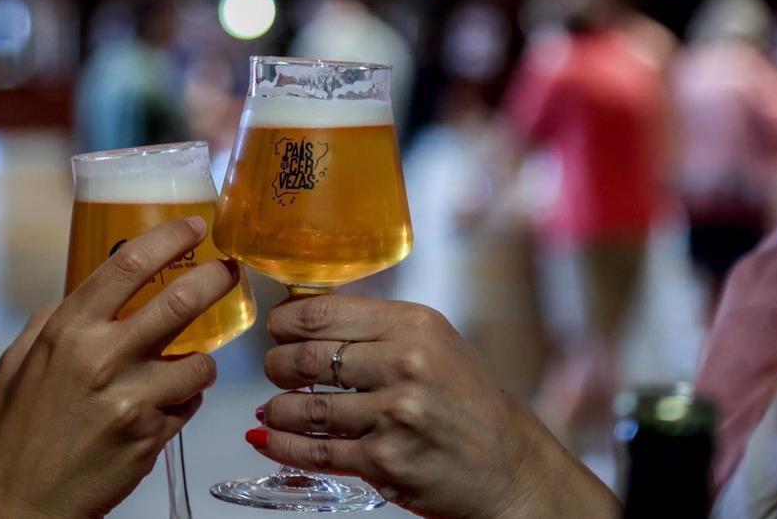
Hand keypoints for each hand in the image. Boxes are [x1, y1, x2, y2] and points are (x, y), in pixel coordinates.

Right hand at [0, 218, 237, 517]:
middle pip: (180, 301)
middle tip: (230, 271)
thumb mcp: (18, 365)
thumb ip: (53, 322)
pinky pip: (190, 403)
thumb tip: (85, 293)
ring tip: (184, 366)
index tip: (194, 227)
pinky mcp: (153, 436)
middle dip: (215, 279)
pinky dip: (186, 400)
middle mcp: (101, 359)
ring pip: (200, 361)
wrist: (23, 505)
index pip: (127, 266)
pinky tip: (162, 406)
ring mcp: (132, 399)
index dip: (168, 239)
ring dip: (200, 360)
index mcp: (67, 332)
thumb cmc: (17, 437)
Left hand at [253, 295, 617, 518]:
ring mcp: (394, 415)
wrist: (507, 463)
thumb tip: (302, 314)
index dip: (284, 321)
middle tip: (275, 368)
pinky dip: (283, 445)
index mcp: (413, 325)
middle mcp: (405, 365)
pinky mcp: (385, 461)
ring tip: (272, 408)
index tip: (277, 328)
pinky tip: (270, 438)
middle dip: (276, 364)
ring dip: (277, 408)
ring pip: (305, 408)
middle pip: (306, 357)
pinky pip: (316, 451)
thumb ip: (376, 327)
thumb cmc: (464, 397)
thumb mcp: (432, 341)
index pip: (321, 313)